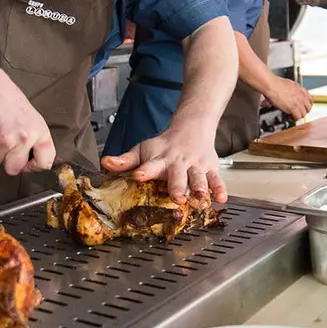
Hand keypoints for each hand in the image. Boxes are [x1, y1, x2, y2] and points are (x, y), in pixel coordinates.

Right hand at [0, 70, 54, 175]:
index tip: (28, 163)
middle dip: (9, 162)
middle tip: (8, 146)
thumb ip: (38, 145)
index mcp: (39, 134)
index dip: (34, 167)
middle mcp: (23, 139)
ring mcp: (4, 140)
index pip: (43, 165)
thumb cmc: (14, 107)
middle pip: (14, 170)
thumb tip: (35, 168)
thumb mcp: (36, 122)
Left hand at [100, 122, 226, 204]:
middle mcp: (179, 163)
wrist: (191, 128)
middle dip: (178, 186)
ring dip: (200, 188)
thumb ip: (125, 160)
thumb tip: (105, 163)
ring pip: (199, 178)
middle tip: (177, 197)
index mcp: (160, 159)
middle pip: (178, 175)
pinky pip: (216, 179)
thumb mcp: (143, 150)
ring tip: (201, 199)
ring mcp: (196, 166)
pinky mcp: (210, 169)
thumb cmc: (164, 145)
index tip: (139, 175)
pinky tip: (221, 198)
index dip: (145, 170)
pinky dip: (220, 189)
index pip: (151, 165)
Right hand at [265, 77, 312, 119]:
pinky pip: (298, 117)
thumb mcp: (288, 84)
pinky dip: (294, 119)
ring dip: (298, 116)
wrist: (271, 84)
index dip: (306, 105)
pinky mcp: (293, 107)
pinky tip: (289, 117)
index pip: (310, 100)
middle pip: (308, 108)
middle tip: (298, 113)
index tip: (303, 107)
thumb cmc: (275, 83)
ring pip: (304, 114)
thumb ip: (292, 89)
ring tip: (292, 116)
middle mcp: (301, 95)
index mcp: (300, 89)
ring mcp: (298, 102)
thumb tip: (289, 92)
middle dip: (303, 111)